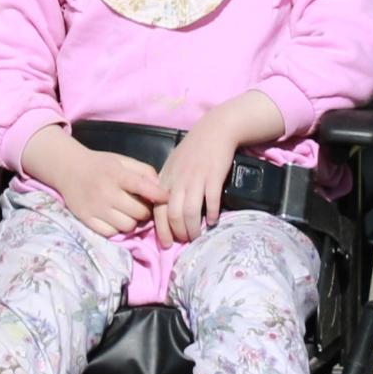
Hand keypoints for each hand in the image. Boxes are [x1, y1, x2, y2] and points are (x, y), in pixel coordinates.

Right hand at [22, 127, 165, 237]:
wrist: (69, 169)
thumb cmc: (101, 165)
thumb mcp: (123, 161)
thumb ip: (144, 171)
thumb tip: (161, 188)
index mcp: (117, 175)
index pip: (142, 187)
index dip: (158, 195)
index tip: (167, 198)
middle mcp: (106, 192)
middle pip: (138, 212)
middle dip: (145, 211)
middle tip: (143, 206)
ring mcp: (96, 208)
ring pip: (127, 226)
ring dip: (133, 221)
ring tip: (129, 213)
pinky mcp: (87, 220)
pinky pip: (111, 233)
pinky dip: (117, 229)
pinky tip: (116, 219)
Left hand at [154, 110, 240, 246]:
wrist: (215, 130)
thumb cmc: (193, 149)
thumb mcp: (173, 165)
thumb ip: (167, 185)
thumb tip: (164, 210)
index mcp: (166, 178)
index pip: (157, 209)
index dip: (162, 230)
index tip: (168, 243)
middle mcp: (178, 180)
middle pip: (173, 214)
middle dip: (179, 232)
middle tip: (186, 241)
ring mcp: (196, 179)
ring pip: (190, 212)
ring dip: (193, 228)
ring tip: (198, 236)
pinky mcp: (213, 176)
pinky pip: (211, 201)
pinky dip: (211, 215)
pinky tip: (213, 221)